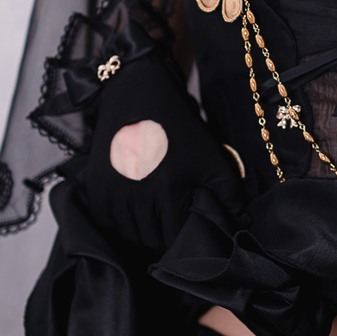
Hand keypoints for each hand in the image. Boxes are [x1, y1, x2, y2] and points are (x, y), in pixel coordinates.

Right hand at [86, 53, 242, 250]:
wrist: (138, 95)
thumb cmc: (180, 130)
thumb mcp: (213, 158)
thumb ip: (231, 194)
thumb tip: (241, 222)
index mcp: (169, 190)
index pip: (176, 238)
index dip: (185, 237)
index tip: (189, 228)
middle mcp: (137, 196)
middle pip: (151, 241)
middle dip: (164, 236)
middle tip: (172, 220)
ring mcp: (113, 192)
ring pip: (129, 234)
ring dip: (143, 231)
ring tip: (155, 213)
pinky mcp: (95, 187)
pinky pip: (107, 222)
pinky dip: (120, 222)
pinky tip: (134, 206)